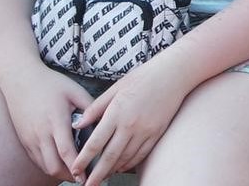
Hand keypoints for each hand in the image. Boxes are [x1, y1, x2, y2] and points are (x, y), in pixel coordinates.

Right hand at [0, 60, 93, 179]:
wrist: (19, 79)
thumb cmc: (50, 83)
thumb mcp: (74, 91)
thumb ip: (90, 108)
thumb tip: (105, 122)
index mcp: (55, 121)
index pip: (66, 151)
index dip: (78, 167)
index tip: (89, 175)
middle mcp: (40, 134)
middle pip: (54, 166)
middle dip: (70, 175)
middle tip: (86, 177)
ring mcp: (30, 139)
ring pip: (44, 166)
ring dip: (60, 172)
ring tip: (76, 172)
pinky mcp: (24, 141)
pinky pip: (37, 160)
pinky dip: (50, 165)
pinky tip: (62, 163)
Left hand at [68, 56, 196, 185]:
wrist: (174, 74)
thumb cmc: (143, 77)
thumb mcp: (115, 88)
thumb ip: (95, 108)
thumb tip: (78, 124)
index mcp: (116, 113)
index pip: (95, 142)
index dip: (83, 159)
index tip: (75, 169)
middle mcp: (130, 125)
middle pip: (110, 156)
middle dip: (96, 174)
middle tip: (87, 185)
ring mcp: (145, 131)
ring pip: (125, 158)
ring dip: (112, 170)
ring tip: (102, 177)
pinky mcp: (157, 133)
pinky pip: (141, 154)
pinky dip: (130, 163)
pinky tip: (121, 167)